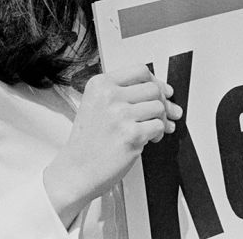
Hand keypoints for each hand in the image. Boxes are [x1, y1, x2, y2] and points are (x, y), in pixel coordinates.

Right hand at [44, 64, 182, 222]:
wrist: (75, 171)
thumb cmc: (87, 143)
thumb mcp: (96, 105)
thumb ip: (123, 94)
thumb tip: (163, 92)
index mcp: (100, 85)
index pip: (140, 71)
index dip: (156, 81)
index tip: (162, 90)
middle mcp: (109, 96)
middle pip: (153, 88)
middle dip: (164, 102)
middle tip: (166, 112)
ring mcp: (120, 115)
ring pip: (159, 107)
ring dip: (162, 119)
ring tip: (155, 128)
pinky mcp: (132, 135)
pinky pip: (159, 126)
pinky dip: (159, 133)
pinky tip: (149, 139)